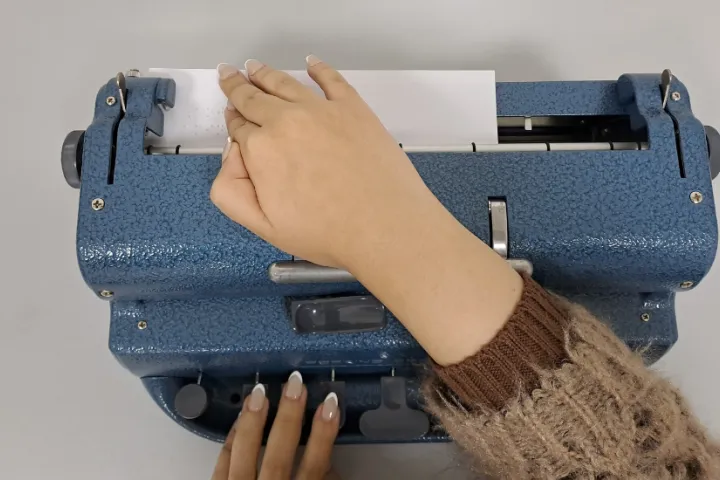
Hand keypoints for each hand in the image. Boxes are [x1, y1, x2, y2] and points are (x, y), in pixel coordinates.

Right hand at [211, 57, 521, 365]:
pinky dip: (318, 68)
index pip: (238, 127)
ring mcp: (321, 110)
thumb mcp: (264, 226)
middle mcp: (286, 121)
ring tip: (254, 67)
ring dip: (265, 73)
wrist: (384, 226)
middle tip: (228, 75)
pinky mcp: (353, 108)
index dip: (233, 122)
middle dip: (237, 86)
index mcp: (261, 149)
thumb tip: (231, 158)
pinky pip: (330, 79)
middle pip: (254, 97)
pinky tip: (311, 63)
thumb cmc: (328, 232)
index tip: (231, 117)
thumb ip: (231, 192)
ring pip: (284, 83)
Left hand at [211, 371, 339, 479]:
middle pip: (278, 454)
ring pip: (245, 452)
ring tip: (260, 391)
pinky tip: (240, 418)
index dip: (324, 432)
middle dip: (288, 415)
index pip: (314, 464)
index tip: (331, 402)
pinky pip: (222, 461)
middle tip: (295, 384)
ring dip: (253, 419)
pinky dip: (232, 438)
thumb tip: (329, 459)